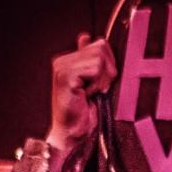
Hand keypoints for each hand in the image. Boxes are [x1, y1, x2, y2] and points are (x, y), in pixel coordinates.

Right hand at [46, 33, 117, 156]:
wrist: (72, 134)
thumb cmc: (85, 114)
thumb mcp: (94, 83)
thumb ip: (92, 62)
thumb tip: (88, 38)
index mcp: (69, 59)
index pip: (101, 44)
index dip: (109, 65)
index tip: (102, 84)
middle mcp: (62, 60)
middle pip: (101, 48)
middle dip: (107, 71)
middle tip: (98, 89)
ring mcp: (62, 67)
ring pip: (99, 57)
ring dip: (102, 79)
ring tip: (92, 93)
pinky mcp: (65, 76)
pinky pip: (94, 67)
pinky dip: (97, 83)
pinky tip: (88, 95)